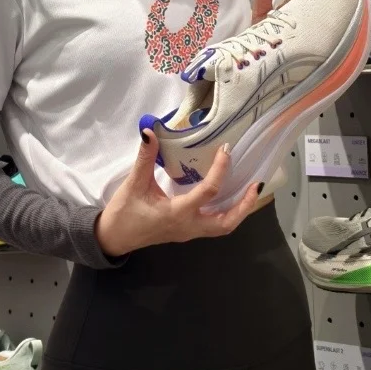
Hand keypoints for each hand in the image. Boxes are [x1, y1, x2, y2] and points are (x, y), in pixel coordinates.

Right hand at [95, 130, 260, 257]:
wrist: (114, 238)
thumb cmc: (124, 213)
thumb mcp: (134, 184)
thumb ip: (145, 158)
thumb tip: (149, 131)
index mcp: (177, 213)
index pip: (208, 192)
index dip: (220, 170)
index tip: (227, 150)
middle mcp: (188, 225)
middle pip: (226, 223)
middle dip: (244, 205)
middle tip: (256, 184)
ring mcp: (189, 232)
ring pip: (223, 227)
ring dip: (240, 211)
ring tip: (250, 191)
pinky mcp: (187, 232)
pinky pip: (214, 225)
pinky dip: (227, 213)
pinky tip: (230, 197)